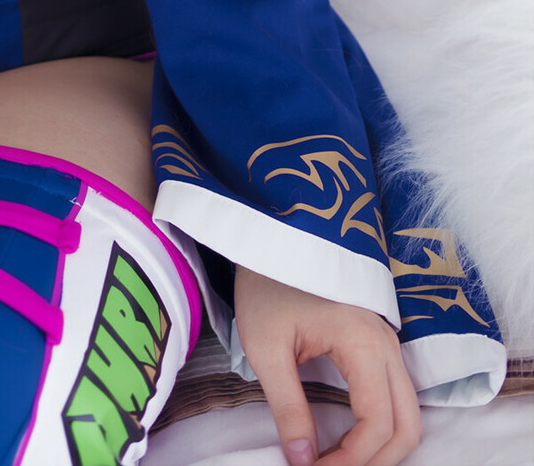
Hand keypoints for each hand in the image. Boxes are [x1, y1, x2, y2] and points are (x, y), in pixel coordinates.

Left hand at [235, 267, 421, 465]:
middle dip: (376, 462)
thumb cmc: (267, 282)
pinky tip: (349, 438)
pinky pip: (397, 396)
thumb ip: (288, 408)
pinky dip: (382, 426)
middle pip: (407, 426)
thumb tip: (303, 462)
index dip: (350, 461)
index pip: (377, 425)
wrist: (274, 232)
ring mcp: (389, 342)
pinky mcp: (379, 341)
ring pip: (408, 414)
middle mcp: (388, 345)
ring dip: (382, 448)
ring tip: (339, 461)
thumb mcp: (267, 347)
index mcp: (364, 344)